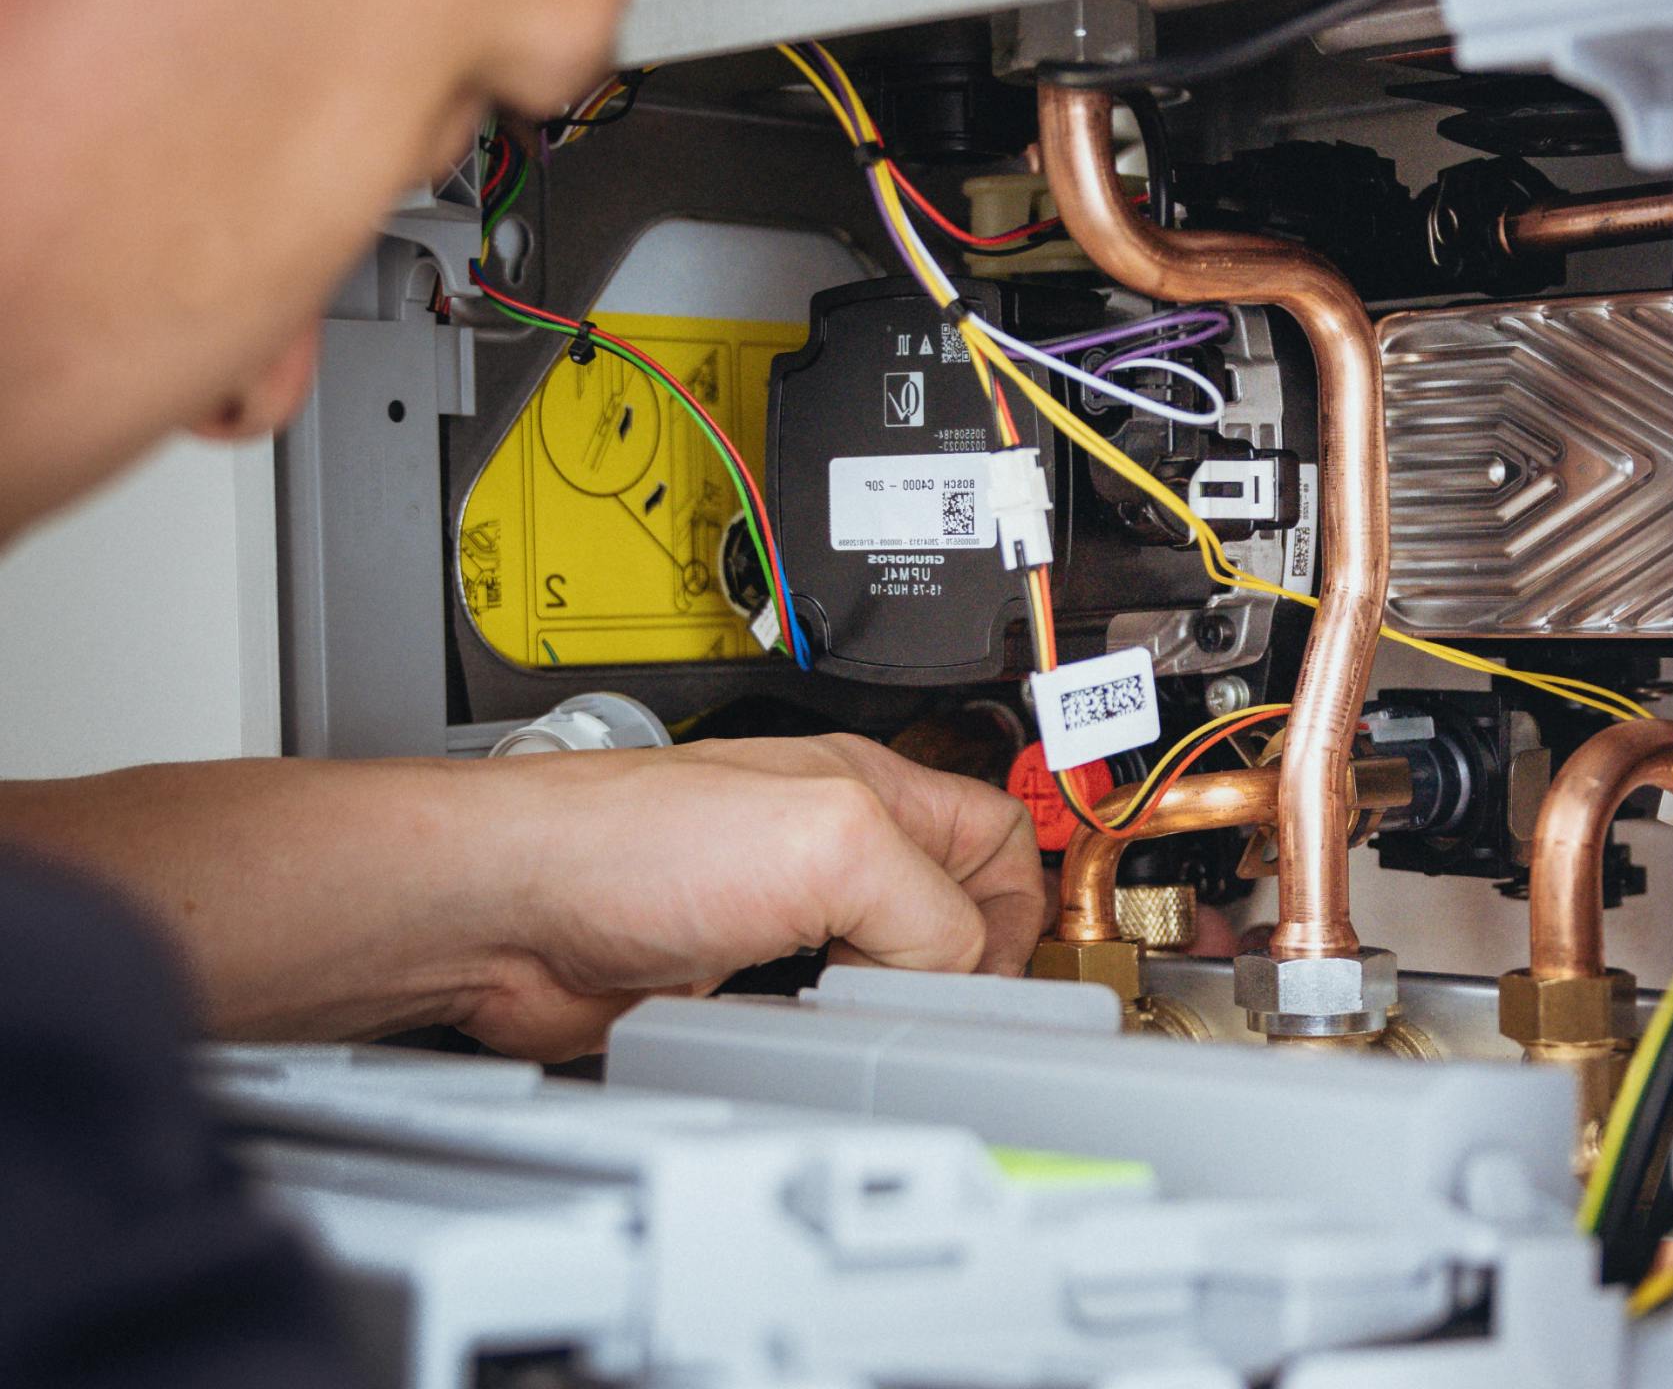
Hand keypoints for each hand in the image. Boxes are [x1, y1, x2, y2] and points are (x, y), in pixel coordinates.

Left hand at [457, 734, 1047, 1059]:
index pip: (996, 834)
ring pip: (880, 972)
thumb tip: (951, 974)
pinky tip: (806, 1040)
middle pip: (946, 913)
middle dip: (959, 965)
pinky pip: (813, 1017)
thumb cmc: (622, 840)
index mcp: (867, 789)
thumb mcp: (829, 845)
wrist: (498, 913)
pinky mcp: (730, 982)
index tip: (1003, 965)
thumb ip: (927, 906)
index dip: (1017, 901)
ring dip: (888, 1008)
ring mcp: (777, 918)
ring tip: (866, 1022)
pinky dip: (826, 1038)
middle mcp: (825, 848)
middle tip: (937, 1005)